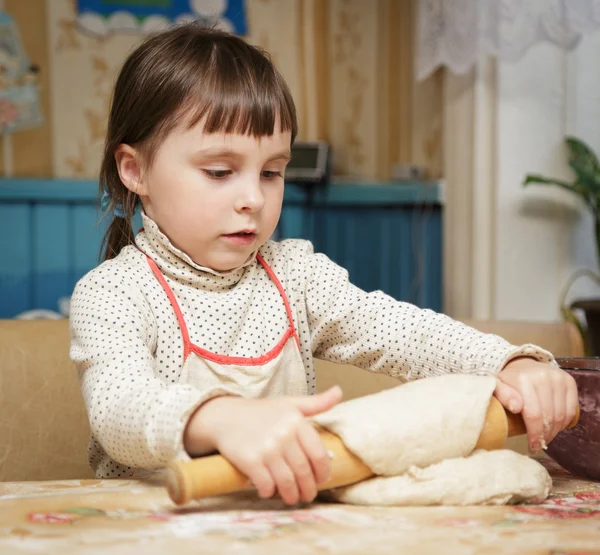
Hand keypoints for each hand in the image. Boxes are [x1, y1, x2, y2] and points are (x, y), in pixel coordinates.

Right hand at [184, 386, 342, 504]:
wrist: (226, 416)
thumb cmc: (261, 411)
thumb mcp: (290, 403)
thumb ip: (317, 402)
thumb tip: (339, 392)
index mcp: (296, 422)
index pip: (319, 455)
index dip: (323, 472)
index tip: (321, 479)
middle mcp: (284, 435)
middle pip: (304, 472)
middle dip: (308, 489)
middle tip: (307, 495)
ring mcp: (267, 449)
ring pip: (287, 482)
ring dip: (291, 495)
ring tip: (292, 498)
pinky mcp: (250, 461)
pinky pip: (266, 485)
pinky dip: (269, 492)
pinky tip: (269, 491)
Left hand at [494, 357, 577, 450]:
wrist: (523, 365)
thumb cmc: (509, 381)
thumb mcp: (497, 387)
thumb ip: (502, 396)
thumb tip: (516, 407)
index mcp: (523, 379)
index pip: (533, 414)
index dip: (535, 434)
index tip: (533, 446)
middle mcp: (543, 376)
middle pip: (549, 416)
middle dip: (544, 435)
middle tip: (539, 443)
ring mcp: (558, 378)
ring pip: (561, 415)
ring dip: (555, 431)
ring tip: (546, 436)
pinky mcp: (569, 381)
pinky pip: (571, 409)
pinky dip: (564, 422)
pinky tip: (556, 427)